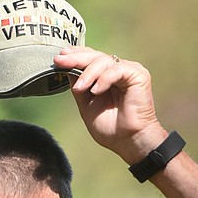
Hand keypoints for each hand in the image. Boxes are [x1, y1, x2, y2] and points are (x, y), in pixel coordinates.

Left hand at [53, 46, 165, 160]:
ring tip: (79, 88)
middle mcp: (118, 69)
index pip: (90, 57)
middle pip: (95, 56)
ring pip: (104, 60)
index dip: (75, 55)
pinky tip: (96, 91)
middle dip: (76, 58)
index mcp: (106, 75)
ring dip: (88, 73)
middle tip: (60, 61)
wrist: (128, 141)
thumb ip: (78, 86)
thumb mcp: (86, 104)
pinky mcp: (138, 75)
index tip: (59, 58)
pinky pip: (117, 70)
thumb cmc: (109, 127)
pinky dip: (104, 79)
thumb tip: (66, 68)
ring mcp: (128, 71)